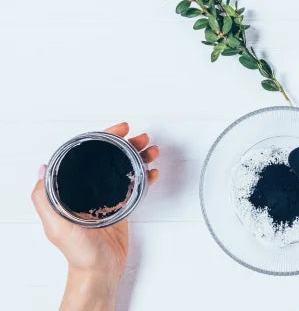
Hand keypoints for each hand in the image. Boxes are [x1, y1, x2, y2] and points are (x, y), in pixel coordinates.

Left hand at [31, 122, 159, 310]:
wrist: (100, 270)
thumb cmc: (78, 252)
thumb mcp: (56, 225)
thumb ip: (45, 198)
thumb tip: (43, 168)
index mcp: (73, 189)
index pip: (89, 155)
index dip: (105, 138)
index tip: (120, 130)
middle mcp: (90, 189)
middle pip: (111, 158)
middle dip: (128, 145)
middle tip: (142, 139)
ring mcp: (108, 197)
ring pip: (125, 169)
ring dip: (140, 157)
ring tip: (152, 151)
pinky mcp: (122, 206)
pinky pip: (135, 186)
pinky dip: (146, 177)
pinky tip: (153, 172)